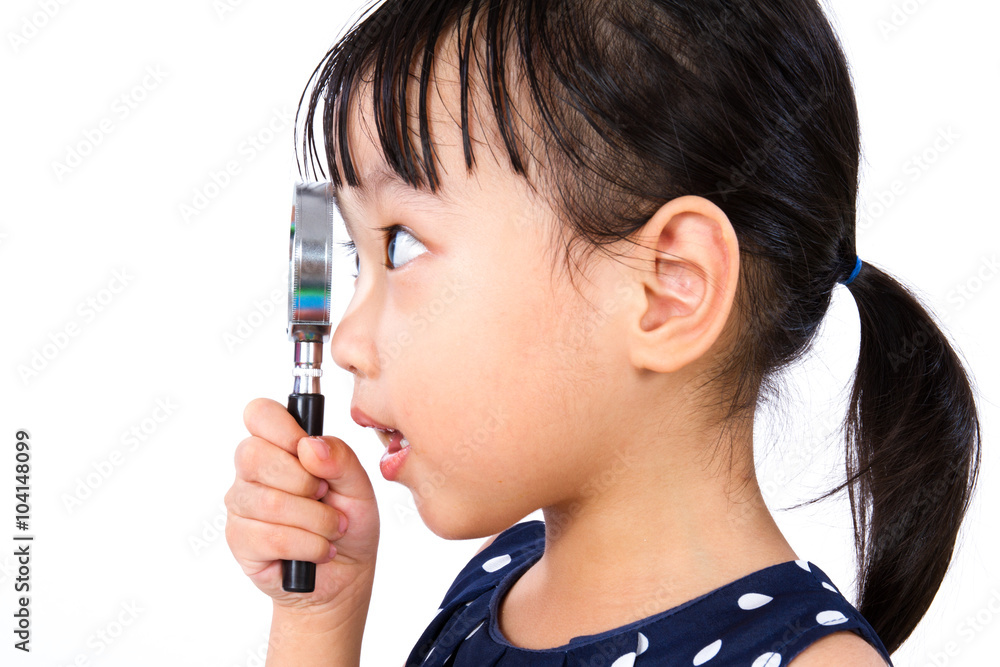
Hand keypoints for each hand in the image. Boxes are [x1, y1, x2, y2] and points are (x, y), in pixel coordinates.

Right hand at [225, 398, 379, 612]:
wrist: (345, 575)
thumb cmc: (350, 522)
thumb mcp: (359, 486)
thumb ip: (341, 458)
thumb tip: (310, 446)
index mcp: (280, 445)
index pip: (259, 414)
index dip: (282, 427)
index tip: (308, 449)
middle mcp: (253, 471)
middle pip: (254, 455)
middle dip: (304, 481)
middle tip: (326, 495)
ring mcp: (242, 505)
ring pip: (268, 502)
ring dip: (315, 520)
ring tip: (332, 528)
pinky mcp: (240, 541)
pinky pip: (271, 537)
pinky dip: (309, 545)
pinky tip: (320, 549)